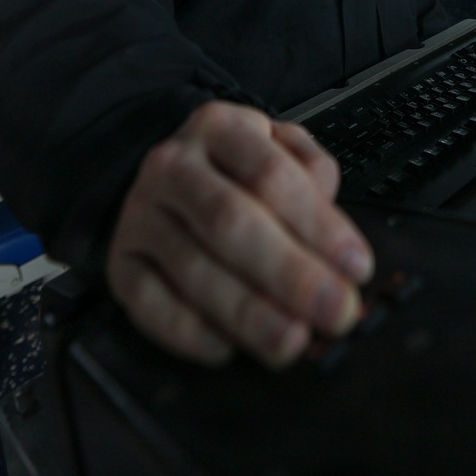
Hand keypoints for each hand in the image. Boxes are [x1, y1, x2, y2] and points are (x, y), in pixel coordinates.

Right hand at [105, 100, 373, 368]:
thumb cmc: (237, 172)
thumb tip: (335, 231)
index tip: (356, 266)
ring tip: (292, 340)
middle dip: (291, 274)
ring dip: (248, 312)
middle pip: (232, 222)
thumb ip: (314, 177)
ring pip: (193, 267)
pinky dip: (189, 332)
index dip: (318, 225)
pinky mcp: (120, 263)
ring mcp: (140, 215)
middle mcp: (173, 166)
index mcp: (219, 128)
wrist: (169, 179)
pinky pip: (149, 304)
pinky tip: (226, 348)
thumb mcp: (280, 149)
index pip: (272, 175)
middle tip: (334, 311)